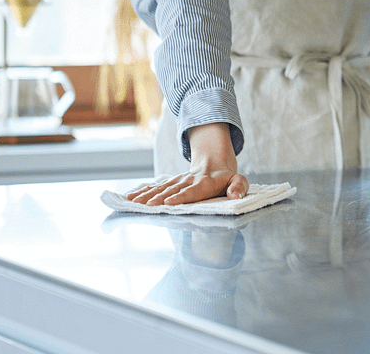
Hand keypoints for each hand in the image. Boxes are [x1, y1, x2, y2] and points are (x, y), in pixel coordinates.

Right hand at [126, 123, 248, 205]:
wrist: (214, 163)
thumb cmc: (226, 178)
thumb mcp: (239, 180)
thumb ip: (240, 187)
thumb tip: (235, 196)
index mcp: (206, 182)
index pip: (193, 190)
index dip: (181, 196)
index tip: (169, 202)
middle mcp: (189, 180)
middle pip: (172, 190)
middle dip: (158, 198)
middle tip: (146, 206)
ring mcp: (178, 181)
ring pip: (161, 188)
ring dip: (146, 195)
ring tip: (133, 202)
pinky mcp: (170, 183)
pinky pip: (155, 187)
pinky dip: (142, 191)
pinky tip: (129, 197)